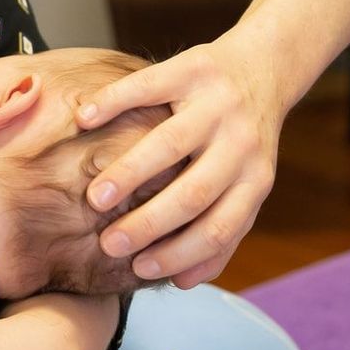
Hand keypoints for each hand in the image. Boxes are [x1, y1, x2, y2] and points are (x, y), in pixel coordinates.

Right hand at [76, 31, 286, 285]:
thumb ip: (221, 232)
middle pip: (193, 192)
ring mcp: (218, 103)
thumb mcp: (246, 186)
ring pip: (170, 143)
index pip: (220, 227)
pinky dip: (112, 103)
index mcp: (255, 179)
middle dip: (149, 224)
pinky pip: (148, 85)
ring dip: (129, 174)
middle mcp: (241, 142)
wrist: (264, 67)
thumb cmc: (243, 142)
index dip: (180, 253)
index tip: (140, 268)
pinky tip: (84, 120)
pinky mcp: (194, 67)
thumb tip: (182, 283)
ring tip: (94, 198)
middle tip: (109, 244)